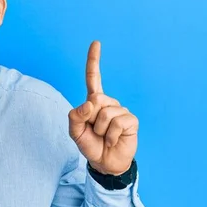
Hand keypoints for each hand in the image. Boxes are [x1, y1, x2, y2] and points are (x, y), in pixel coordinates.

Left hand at [68, 41, 137, 174]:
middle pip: (95, 100)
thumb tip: (91, 103)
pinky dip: (110, 135)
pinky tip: (113, 140)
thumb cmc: (90, 144)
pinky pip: (117, 123)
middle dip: (90, 119)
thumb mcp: (74, 131)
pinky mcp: (131, 121)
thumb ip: (75, 116)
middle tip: (94, 131)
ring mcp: (121, 110)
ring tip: (103, 137)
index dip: (94, 61)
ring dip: (100, 130)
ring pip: (105, 114)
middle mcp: (108, 103)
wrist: (104, 162)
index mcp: (93, 102)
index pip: (93, 78)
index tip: (96, 43)